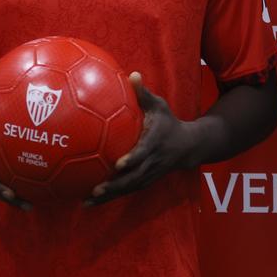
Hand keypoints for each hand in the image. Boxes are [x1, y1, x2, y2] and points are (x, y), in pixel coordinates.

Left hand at [86, 72, 196, 205]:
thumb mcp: (160, 106)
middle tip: (96, 189)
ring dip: (109, 197)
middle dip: (115, 186)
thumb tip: (132, 74)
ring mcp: (149, 175)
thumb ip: (144, 93)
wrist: (188, 146)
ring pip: (128, 188)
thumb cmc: (169, 122)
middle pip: (134, 178)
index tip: (118, 164)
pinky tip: (90, 202)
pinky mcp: (145, 181)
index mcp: (154, 144)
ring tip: (87, 202)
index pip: (143, 153)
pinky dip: (110, 198)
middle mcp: (152, 162)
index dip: (132, 159)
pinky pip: (127, 191)